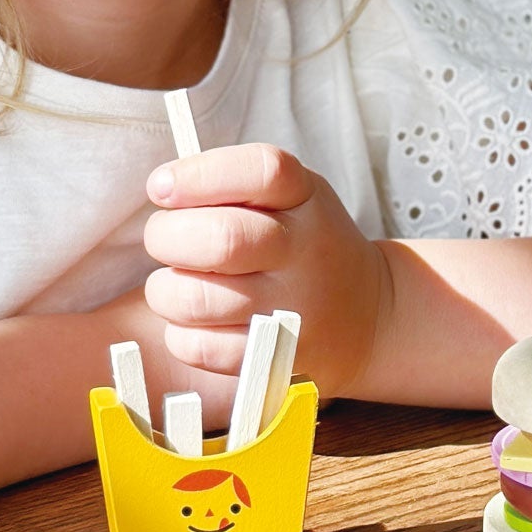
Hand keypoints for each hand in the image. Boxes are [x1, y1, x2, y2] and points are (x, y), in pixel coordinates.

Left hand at [141, 143, 389, 403]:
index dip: (199, 175)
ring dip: (165, 290)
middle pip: (222, 239)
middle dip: (166, 236)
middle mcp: (305, 252)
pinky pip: (200, 348)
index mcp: (306, 197)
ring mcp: (292, 310)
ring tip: (177, 282)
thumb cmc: (304, 243)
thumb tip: (163, 188)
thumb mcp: (292, 195)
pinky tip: (195, 321)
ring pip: (197, 299)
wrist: (369, 315)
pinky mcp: (276, 360)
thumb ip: (233, 183)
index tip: (162, 187)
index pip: (260, 171)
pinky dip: (180, 333)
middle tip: (164, 238)